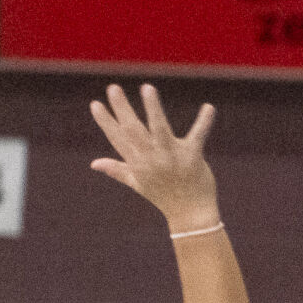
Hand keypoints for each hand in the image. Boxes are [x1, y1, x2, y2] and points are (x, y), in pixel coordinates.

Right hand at [90, 83, 218, 232]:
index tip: (95, 104)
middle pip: (134, 130)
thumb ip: (117, 170)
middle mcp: (152, 159)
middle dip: (123, 109)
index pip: (118, 139)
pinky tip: (209, 107)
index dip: (106, 122)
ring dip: (153, 108)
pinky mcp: (193, 157)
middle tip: (113, 88)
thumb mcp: (137, 183)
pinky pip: (198, 135)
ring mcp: (172, 157)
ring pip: (160, 129)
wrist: (190, 215)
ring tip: (148, 88)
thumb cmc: (163, 196)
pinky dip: (204, 121)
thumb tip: (94, 163)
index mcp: (137, 163)